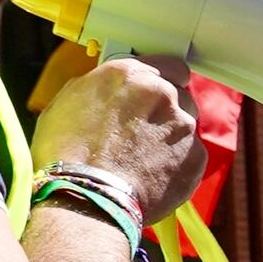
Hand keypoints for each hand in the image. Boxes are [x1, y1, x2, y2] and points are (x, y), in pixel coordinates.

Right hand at [33, 50, 200, 219]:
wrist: (87, 196)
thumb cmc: (66, 153)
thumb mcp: (66, 103)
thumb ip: (96, 89)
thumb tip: (106, 92)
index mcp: (131, 74)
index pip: (169, 65)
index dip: (164, 81)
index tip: (157, 94)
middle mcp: (163, 94)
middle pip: (180, 97)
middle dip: (165, 113)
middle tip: (142, 134)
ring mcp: (184, 126)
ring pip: (185, 128)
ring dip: (170, 139)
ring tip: (142, 160)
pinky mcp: (196, 158)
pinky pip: (190, 158)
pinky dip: (176, 166)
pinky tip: (150, 178)